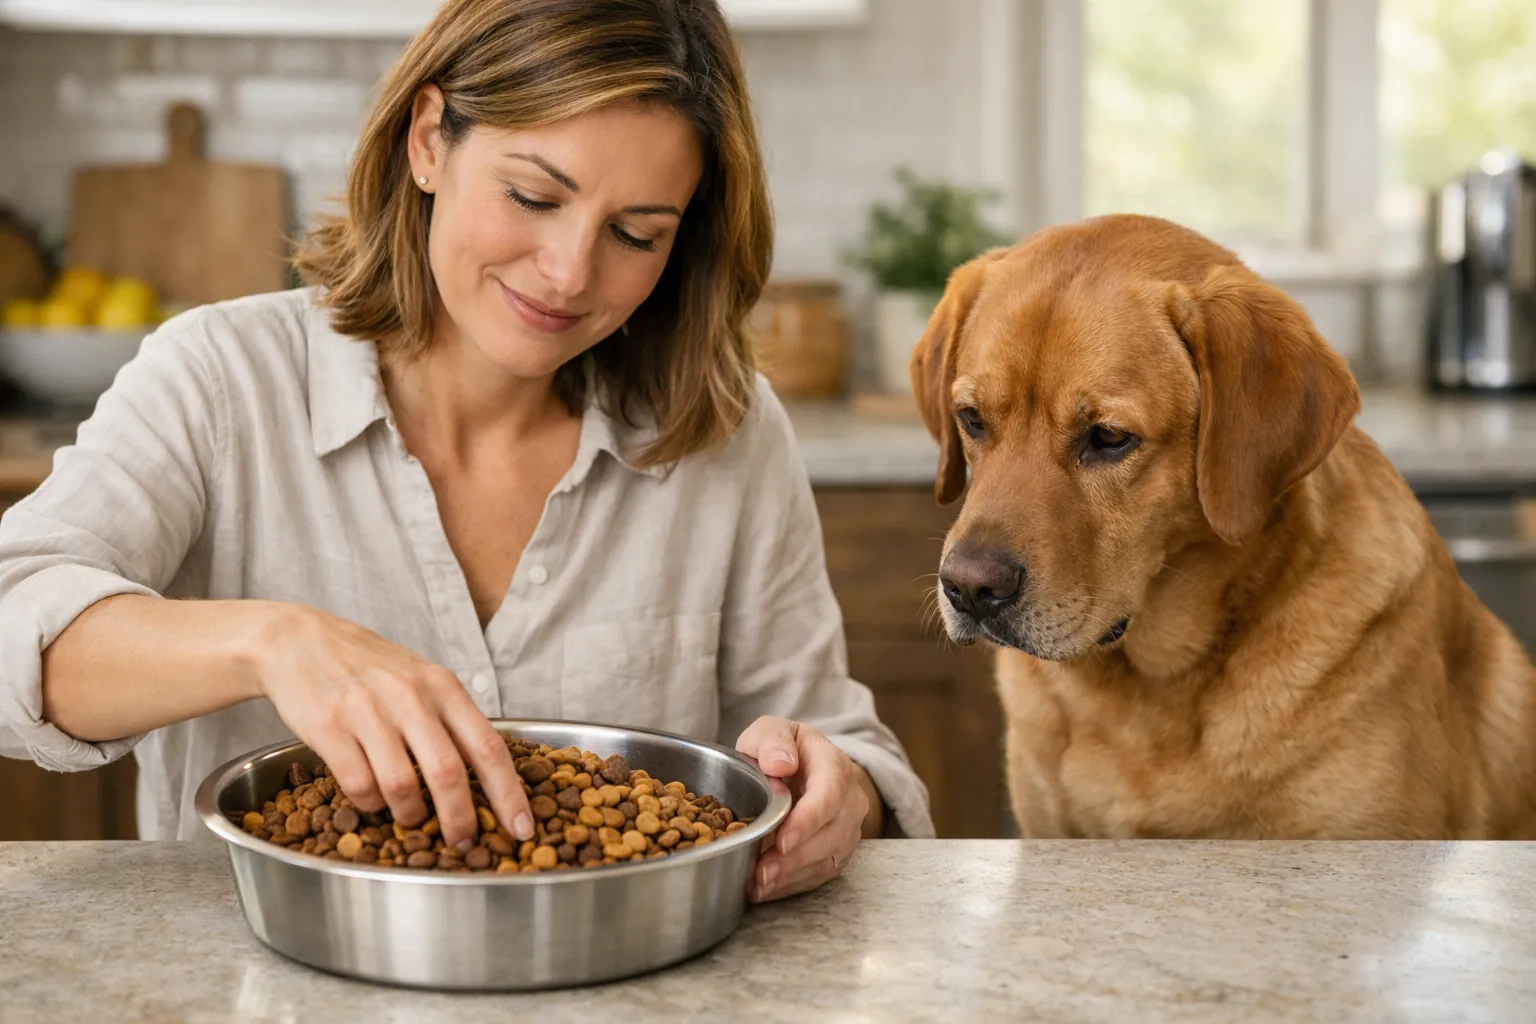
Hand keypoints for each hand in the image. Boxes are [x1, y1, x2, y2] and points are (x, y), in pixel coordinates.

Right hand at [248, 603, 533, 848]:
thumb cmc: (370, 667)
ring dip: (410, 816)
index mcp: (443, 687)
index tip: (522, 829)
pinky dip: (370, 804)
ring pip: (401, 787)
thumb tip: (489, 780)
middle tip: (464, 843)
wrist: (300, 640)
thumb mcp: (422, 679)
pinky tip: (372, 799)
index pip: (488, 747)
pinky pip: (359, 785)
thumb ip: (451, 720)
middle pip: (448, 774)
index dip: (509, 794)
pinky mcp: (329, 727)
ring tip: (410, 818)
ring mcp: (368, 711)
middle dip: (461, 820)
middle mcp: (410, 696)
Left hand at [735, 716, 878, 902]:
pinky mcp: (839, 850)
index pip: (830, 793)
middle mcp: (850, 798)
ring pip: (829, 858)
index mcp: (833, 763)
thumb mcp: (770, 731)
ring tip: (758, 885)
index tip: (782, 840)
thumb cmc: (780, 749)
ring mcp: (849, 828)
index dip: (808, 820)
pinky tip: (766, 889)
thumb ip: (773, 740)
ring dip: (792, 876)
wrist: (800, 766)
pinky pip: (822, 873)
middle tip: (761, 872)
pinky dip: (793, 884)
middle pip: (832, 833)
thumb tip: (781, 764)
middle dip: (795, 858)